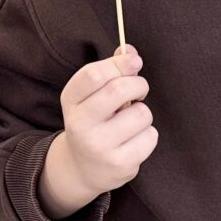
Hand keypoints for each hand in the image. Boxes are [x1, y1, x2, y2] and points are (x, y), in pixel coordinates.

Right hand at [38, 45, 156, 218]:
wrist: (82, 169)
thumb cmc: (93, 122)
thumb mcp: (91, 96)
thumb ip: (110, 72)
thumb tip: (131, 52)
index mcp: (70, 101)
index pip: (93, 75)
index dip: (119, 63)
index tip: (134, 61)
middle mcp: (80, 124)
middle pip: (118, 90)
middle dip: (138, 84)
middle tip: (139, 89)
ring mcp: (99, 146)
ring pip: (141, 114)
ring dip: (143, 114)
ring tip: (130, 123)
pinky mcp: (119, 164)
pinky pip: (150, 136)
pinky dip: (148, 135)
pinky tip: (133, 141)